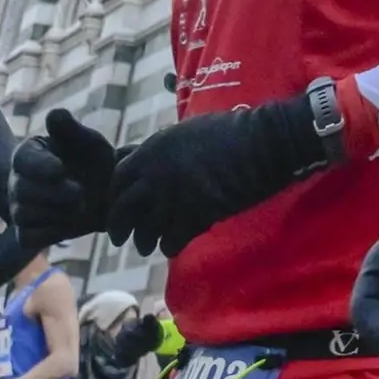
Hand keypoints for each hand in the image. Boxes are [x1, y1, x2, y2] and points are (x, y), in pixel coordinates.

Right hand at [10, 111, 121, 243]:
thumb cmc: (96, 162)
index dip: (41, 166)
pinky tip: (70, 223)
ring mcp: (19, 208)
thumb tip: (55, 114)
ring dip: (57, 213)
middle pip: (23, 191)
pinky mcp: (26, 232)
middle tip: (82, 194)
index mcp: (29, 153)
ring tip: (80, 207)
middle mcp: (17, 180)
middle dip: (55, 194)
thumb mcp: (90, 143)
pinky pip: (29, 237)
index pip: (23, 160)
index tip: (61, 169)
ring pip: (25, 215)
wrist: (106, 196)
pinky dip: (50, 233)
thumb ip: (71, 130)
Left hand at [110, 96, 328, 254]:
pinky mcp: (195, 218)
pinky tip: (173, 246)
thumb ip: (161, 149)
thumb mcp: (186, 131)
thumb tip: (144, 161)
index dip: (115, 195)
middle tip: (120, 239)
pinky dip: (169, 246)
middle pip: (124, 210)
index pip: (118, 178)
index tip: (118, 205)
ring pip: (145, 231)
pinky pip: (171, 241)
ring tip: (148, 246)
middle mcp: (156, 175)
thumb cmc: (229, 132)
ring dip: (145, 241)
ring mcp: (174, 198)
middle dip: (120, 228)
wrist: (263, 144)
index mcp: (152, 150)